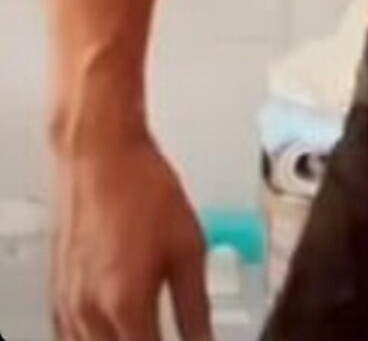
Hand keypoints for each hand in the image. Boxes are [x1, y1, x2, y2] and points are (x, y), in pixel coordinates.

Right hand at [52, 133, 210, 340]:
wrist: (100, 152)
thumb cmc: (142, 186)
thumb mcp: (188, 246)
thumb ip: (196, 305)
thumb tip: (204, 339)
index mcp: (126, 303)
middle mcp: (91, 311)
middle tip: (166, 332)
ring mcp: (69, 305)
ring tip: (146, 329)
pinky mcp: (58, 294)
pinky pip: (69, 338)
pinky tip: (113, 331)